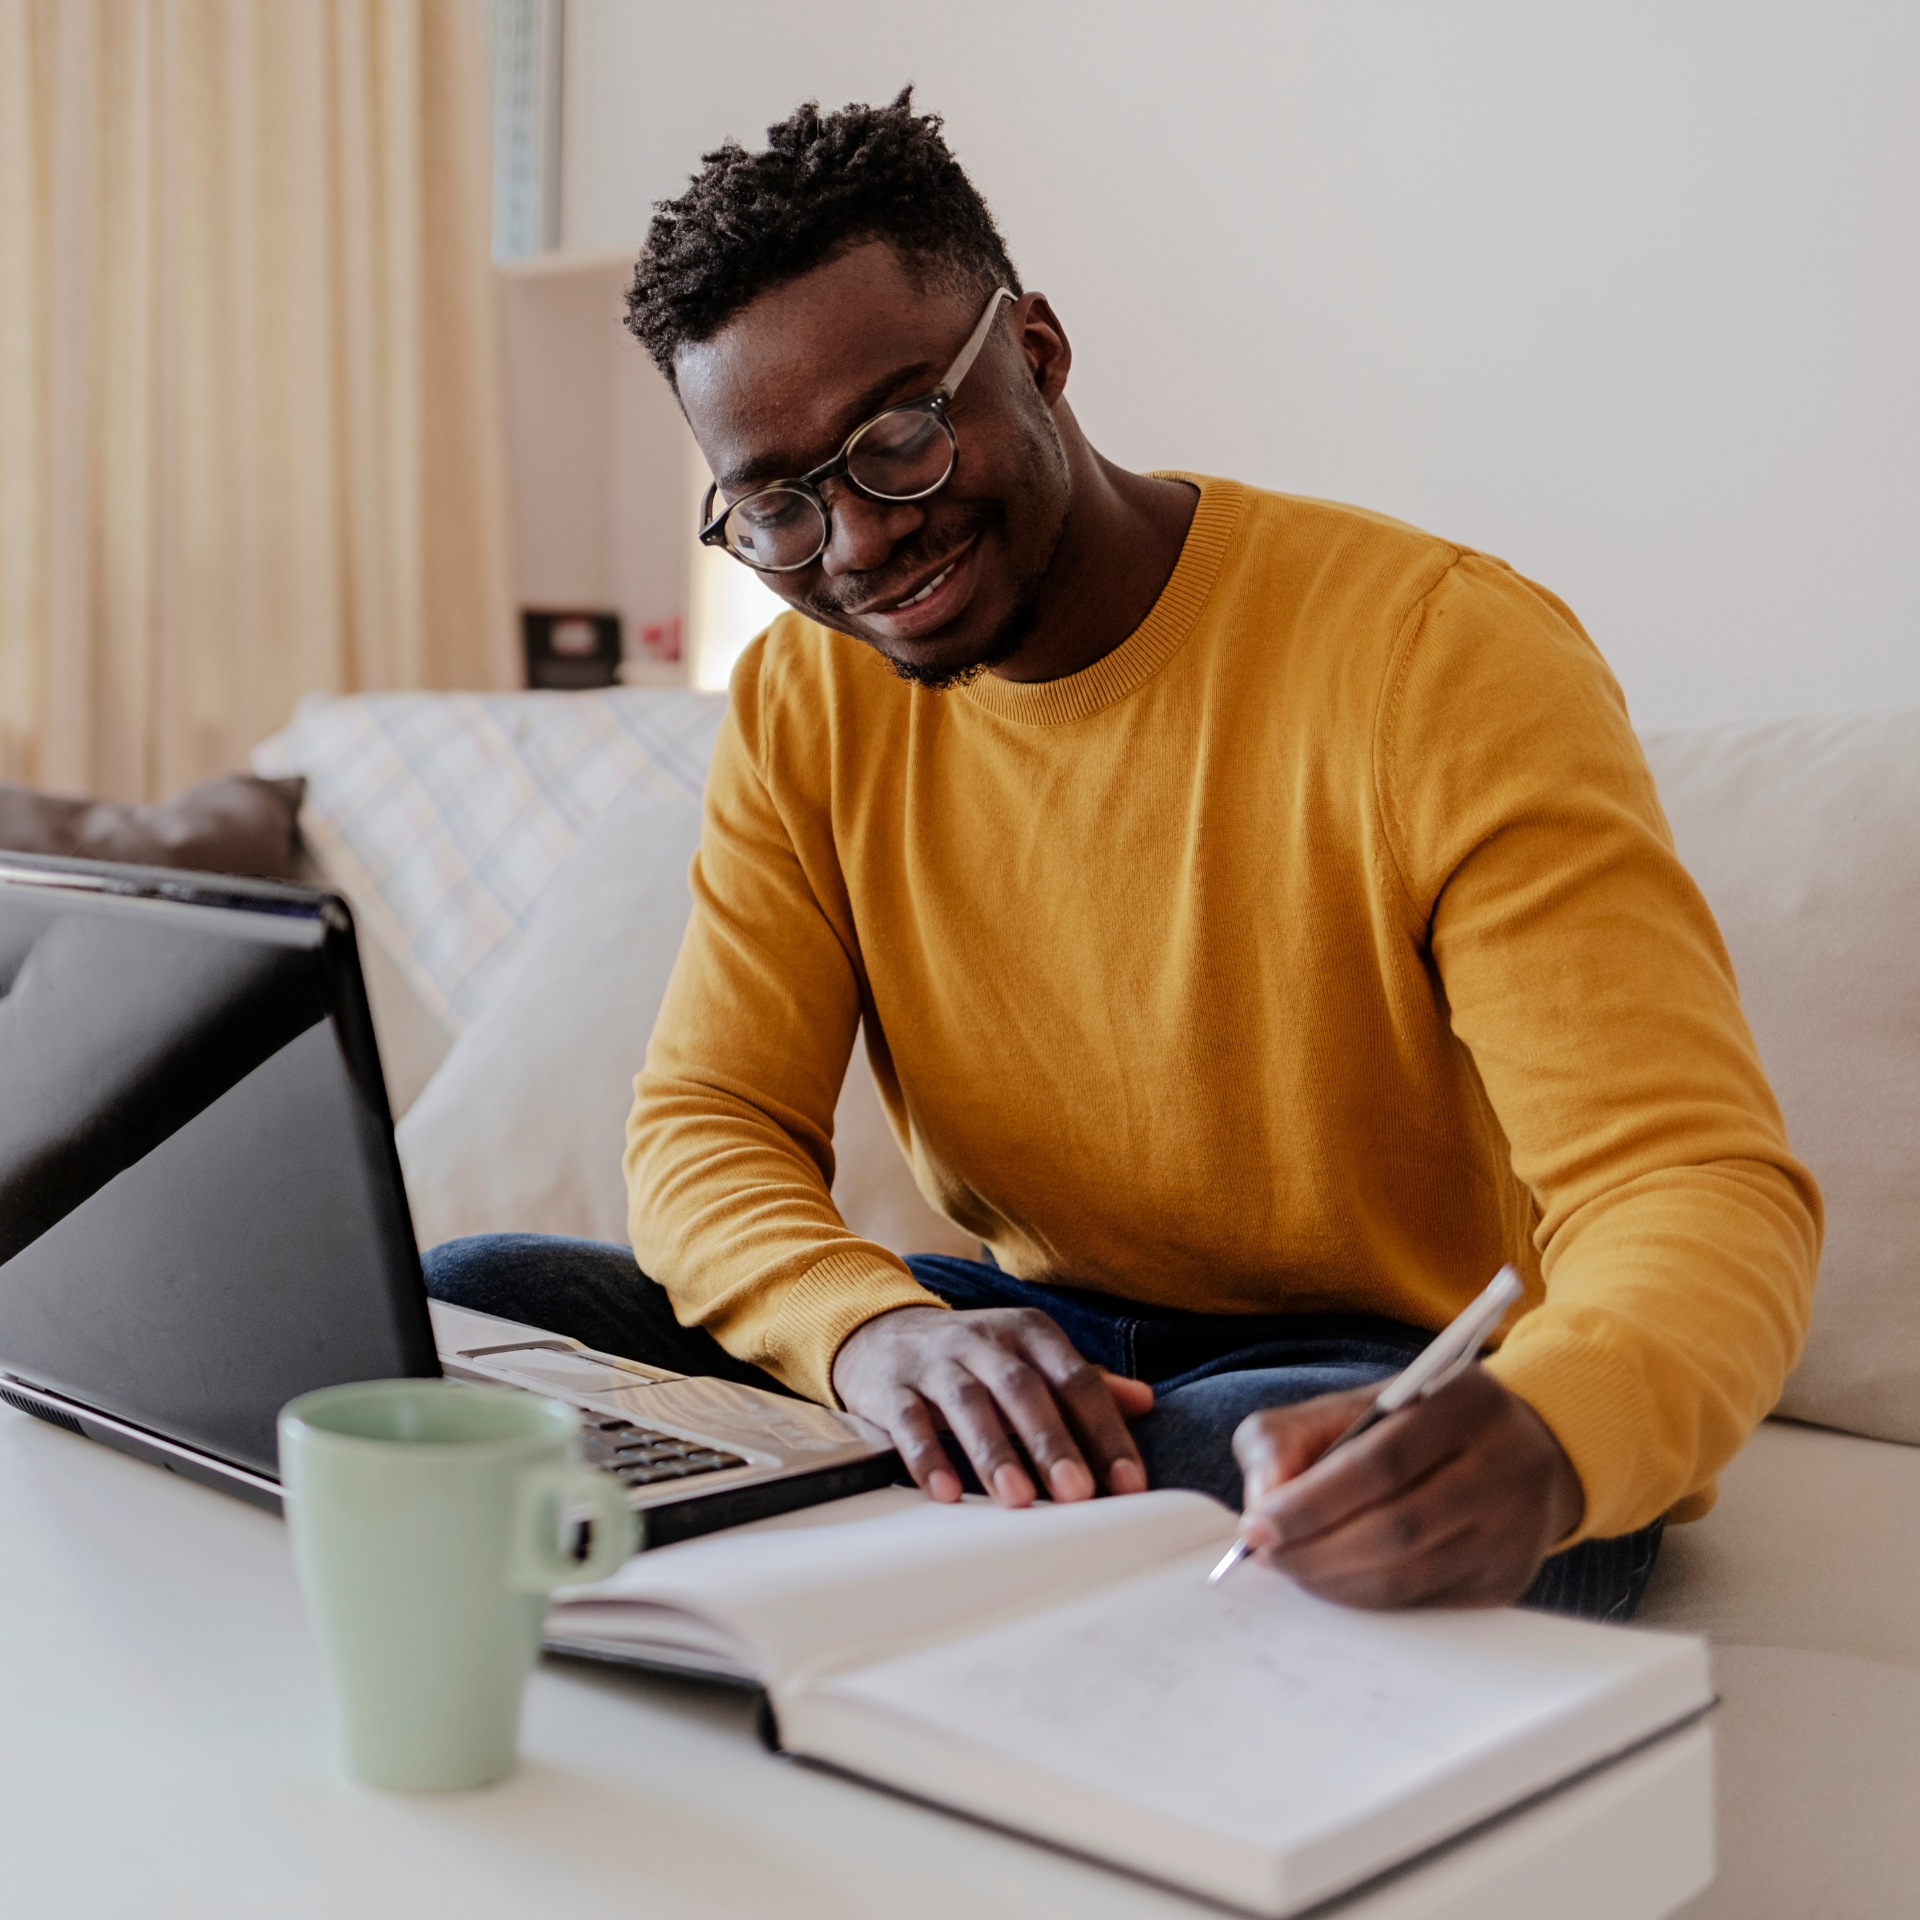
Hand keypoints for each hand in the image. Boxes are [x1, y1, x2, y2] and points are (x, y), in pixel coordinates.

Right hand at [832, 1305, 1153, 1506]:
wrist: (883, 1331)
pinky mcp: (893, 1386)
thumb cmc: (974, 1356)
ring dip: (994, 1451)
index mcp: (1029, 1332)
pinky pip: (909, 1421)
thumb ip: (1084, 1381)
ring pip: (968, 1402)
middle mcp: (985, 1340)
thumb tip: (1144, 1401)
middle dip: (1052, 1442)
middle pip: (1023, 1389)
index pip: (1076, 1379)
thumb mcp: (1030, 1357)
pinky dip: (926, 1456)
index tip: (1128, 1482)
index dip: (1106, 1430)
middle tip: (1077, 1493)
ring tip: (1017, 1498)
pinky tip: (946, 1491)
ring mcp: (936, 1361)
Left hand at [1231, 1368, 1584, 1607]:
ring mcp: (1514, 1529)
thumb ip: (1290, 1436)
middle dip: (1316, 1550)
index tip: (1256, 1525)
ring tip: (1293, 1568)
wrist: (1518, 1448)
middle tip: (1268, 1556)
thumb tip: (1261, 1500)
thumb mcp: (1354, 1404)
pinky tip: (1336, 1582)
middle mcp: (1504, 1465)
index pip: (1380, 1463)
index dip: (1311, 1501)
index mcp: (1464, 1404)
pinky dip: (1369, 1599)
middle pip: (1398, 1527)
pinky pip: (1425, 1601)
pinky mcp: (1507, 1578)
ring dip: (1336, 1581)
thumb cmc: (1415, 1424)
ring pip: (1411, 1574)